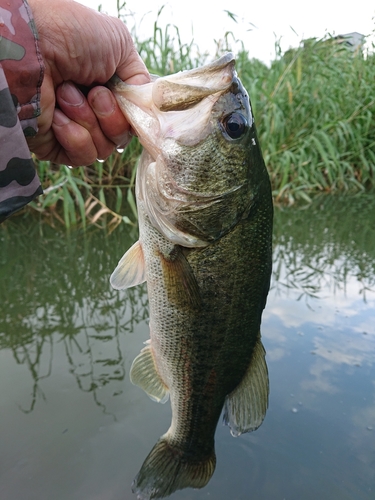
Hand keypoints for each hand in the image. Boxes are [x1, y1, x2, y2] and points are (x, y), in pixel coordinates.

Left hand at [27, 0, 148, 165]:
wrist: (29, 45)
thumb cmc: (71, 35)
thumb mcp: (120, 45)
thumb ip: (140, 80)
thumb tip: (147, 110)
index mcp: (106, 87)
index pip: (133, 117)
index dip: (135, 114)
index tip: (132, 103)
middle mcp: (91, 110)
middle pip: (122, 136)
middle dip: (112, 116)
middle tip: (93, 92)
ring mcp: (73, 129)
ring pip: (104, 149)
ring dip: (89, 121)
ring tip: (66, 94)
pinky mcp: (56, 146)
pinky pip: (83, 156)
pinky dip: (75, 136)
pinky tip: (58, 116)